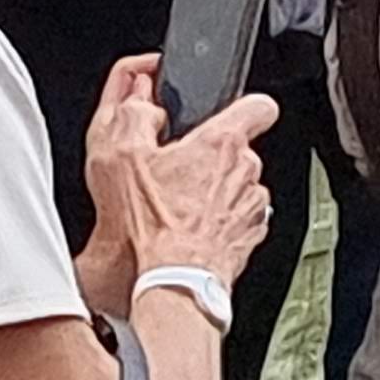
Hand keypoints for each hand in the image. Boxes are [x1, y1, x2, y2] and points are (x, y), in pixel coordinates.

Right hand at [82, 55, 275, 286]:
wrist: (174, 279)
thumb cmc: (152, 222)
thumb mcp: (120, 152)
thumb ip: (134, 113)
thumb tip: (141, 100)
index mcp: (221, 142)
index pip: (258, 105)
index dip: (244, 104)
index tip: (231, 109)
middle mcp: (246, 171)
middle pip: (238, 148)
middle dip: (211, 155)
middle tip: (177, 168)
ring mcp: (253, 206)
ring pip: (237, 184)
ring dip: (215, 189)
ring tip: (180, 203)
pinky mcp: (251, 235)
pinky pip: (238, 216)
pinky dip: (219, 218)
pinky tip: (190, 226)